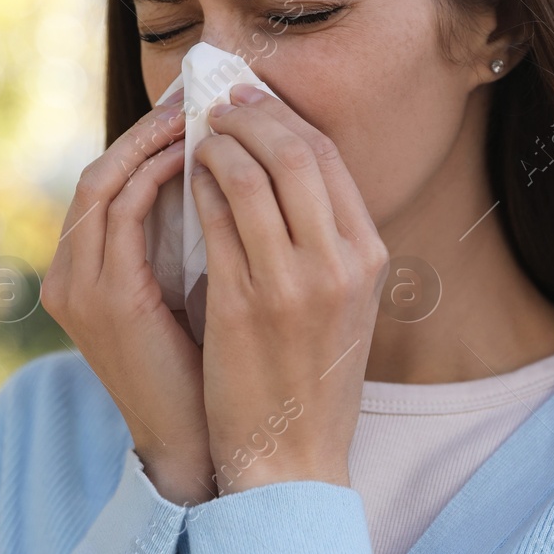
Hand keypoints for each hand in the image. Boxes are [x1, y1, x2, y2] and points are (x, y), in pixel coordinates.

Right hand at [41, 88, 215, 504]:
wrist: (202, 446)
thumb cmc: (210, 371)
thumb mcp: (191, 291)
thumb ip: (191, 239)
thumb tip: (228, 175)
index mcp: (85, 274)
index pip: (109, 183)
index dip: (147, 140)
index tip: (198, 107)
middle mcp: (70, 274)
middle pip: (100, 171)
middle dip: (149, 129)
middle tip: (201, 95)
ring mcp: (80, 285)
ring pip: (106, 180)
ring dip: (154, 140)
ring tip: (206, 114)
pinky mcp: (104, 296)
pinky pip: (125, 209)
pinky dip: (158, 173)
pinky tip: (200, 155)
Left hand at [191, 83, 389, 493]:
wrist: (292, 454)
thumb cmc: (311, 376)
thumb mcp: (345, 302)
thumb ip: (329, 240)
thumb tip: (286, 167)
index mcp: (368, 257)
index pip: (328, 159)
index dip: (285, 118)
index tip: (252, 99)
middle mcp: (339, 263)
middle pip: (296, 154)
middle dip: (251, 116)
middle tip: (218, 102)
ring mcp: (293, 284)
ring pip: (252, 178)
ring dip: (218, 145)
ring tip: (197, 135)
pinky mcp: (245, 305)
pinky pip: (218, 222)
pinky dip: (200, 187)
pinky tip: (185, 179)